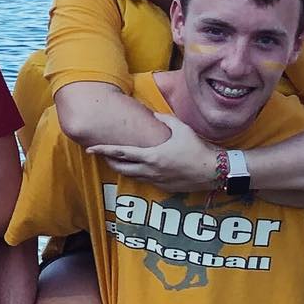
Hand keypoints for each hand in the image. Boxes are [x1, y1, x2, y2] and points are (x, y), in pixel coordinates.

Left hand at [86, 113, 220, 191]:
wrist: (213, 171)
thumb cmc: (197, 148)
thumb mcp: (181, 129)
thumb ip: (164, 120)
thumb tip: (154, 115)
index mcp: (152, 156)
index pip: (121, 153)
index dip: (104, 150)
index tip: (90, 149)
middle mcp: (150, 171)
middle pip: (121, 168)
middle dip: (109, 161)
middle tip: (102, 155)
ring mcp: (156, 181)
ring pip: (131, 176)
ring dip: (123, 169)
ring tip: (117, 161)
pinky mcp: (163, 188)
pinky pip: (145, 181)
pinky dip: (139, 174)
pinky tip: (141, 168)